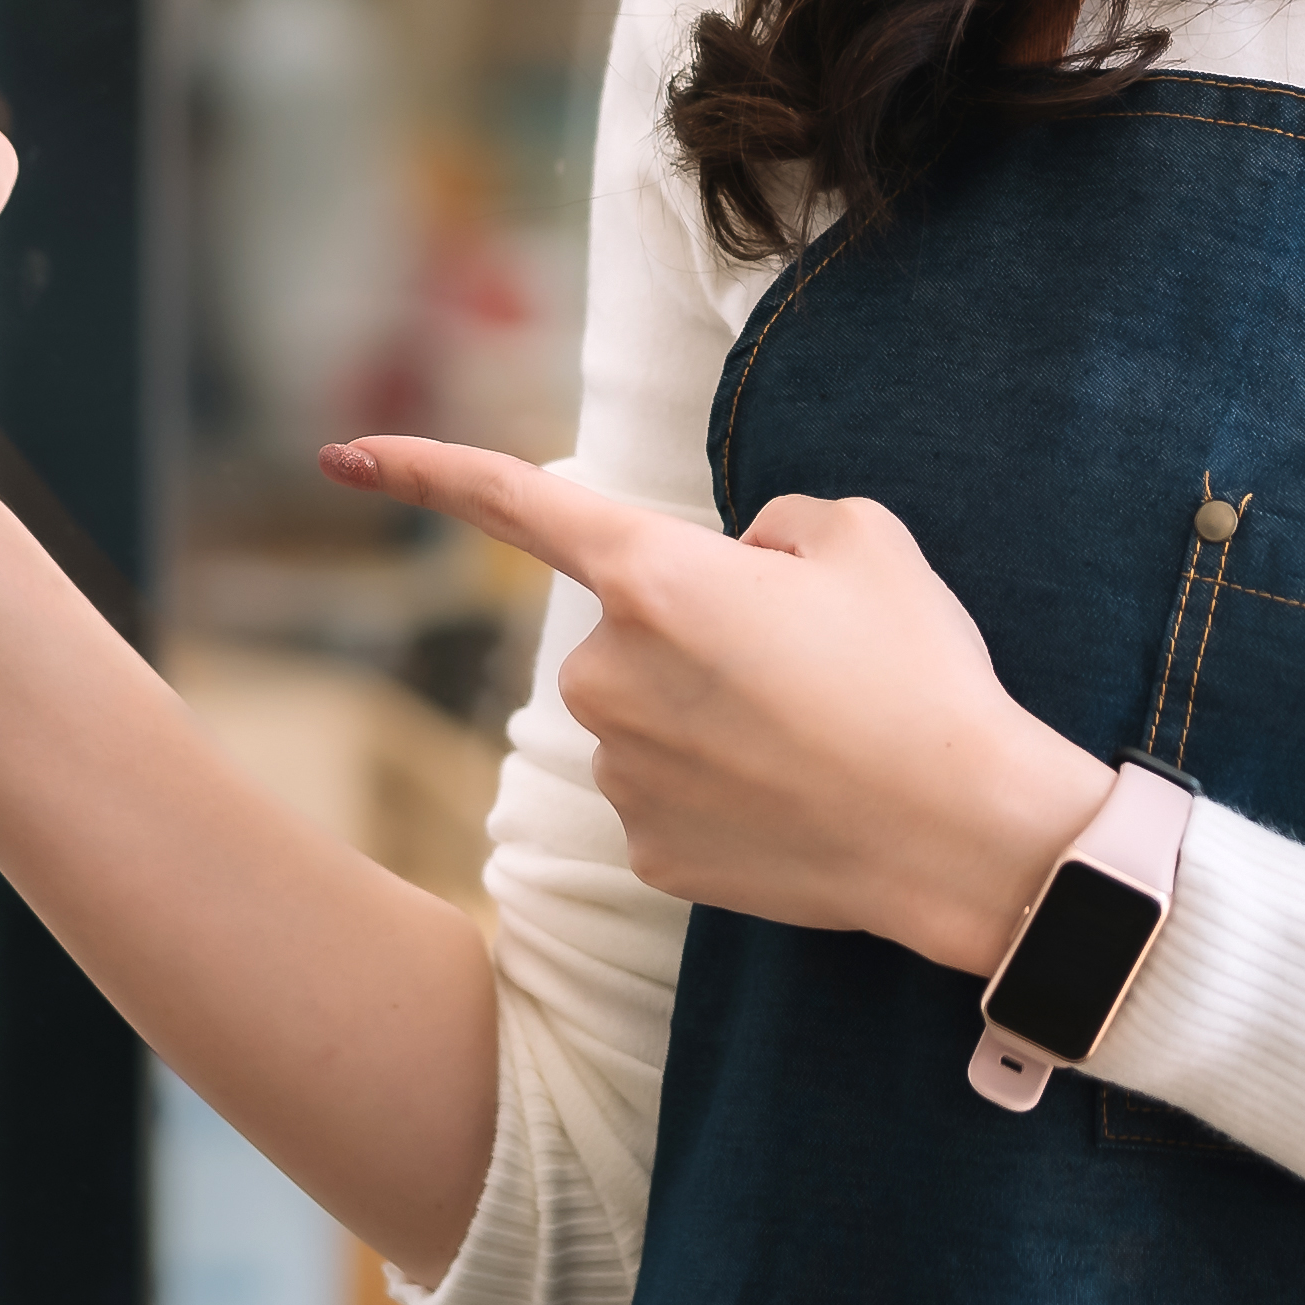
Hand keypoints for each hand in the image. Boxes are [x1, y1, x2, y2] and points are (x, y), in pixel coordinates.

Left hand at [326, 438, 1114, 974]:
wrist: (964, 832)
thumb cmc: (919, 672)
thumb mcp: (865, 540)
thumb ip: (774, 528)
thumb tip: (739, 568)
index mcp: (655, 578)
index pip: (513, 502)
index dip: (421, 467)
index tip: (339, 453)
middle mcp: (610, 673)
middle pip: (628, 629)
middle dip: (696, 633)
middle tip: (808, 664)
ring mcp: (621, 772)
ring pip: (646, 715)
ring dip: (709, 714)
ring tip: (819, 734)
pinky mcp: (647, 851)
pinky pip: (667, 794)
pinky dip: (722, 791)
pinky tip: (796, 802)